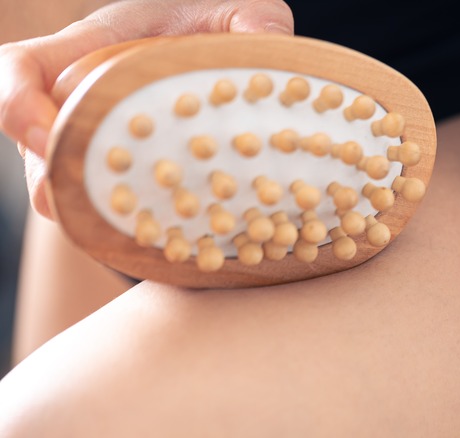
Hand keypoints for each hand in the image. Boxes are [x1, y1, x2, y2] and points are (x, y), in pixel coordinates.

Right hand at [0, 0, 292, 217]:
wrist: (227, 44)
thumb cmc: (225, 18)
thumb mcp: (245, 9)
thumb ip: (256, 22)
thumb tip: (268, 48)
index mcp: (98, 45)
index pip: (22, 67)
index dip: (16, 105)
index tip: (50, 137)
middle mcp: (86, 94)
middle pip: (35, 142)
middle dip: (52, 179)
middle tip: (100, 203)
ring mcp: (103, 134)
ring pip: (65, 179)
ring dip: (90, 207)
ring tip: (142, 226)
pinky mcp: (131, 167)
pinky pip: (108, 199)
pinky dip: (126, 220)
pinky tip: (169, 232)